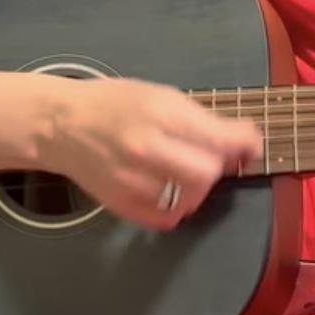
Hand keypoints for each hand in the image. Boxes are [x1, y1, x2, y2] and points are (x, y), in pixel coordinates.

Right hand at [42, 76, 261, 230]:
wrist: (62, 124)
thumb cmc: (115, 103)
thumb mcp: (161, 95)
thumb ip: (201, 118)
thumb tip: (241, 140)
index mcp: (160, 114)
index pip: (219, 138)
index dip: (245, 143)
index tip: (251, 144)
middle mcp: (147, 149)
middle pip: (207, 174)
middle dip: (218, 167)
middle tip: (212, 158)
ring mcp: (133, 181)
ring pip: (189, 200)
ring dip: (196, 187)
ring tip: (184, 170)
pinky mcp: (122, 205)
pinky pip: (167, 219)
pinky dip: (176, 207)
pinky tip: (168, 189)